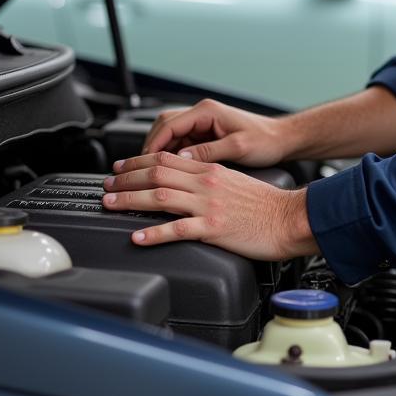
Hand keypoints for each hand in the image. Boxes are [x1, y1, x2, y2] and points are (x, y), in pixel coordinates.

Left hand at [103, 152, 316, 259]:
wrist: (289, 218)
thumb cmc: (267, 204)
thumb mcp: (235, 180)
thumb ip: (209, 179)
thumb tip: (185, 182)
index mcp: (211, 170)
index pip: (167, 159)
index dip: (138, 162)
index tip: (120, 168)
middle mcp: (206, 183)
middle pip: (157, 173)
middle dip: (126, 178)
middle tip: (106, 185)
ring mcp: (209, 205)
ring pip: (160, 196)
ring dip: (130, 199)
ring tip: (110, 204)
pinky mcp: (213, 228)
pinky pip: (177, 229)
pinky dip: (153, 233)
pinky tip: (137, 236)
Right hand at [142, 99, 286, 166]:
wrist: (282, 140)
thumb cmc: (265, 141)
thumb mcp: (238, 148)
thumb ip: (208, 152)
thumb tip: (180, 158)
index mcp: (208, 112)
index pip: (169, 124)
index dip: (153, 144)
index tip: (144, 163)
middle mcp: (203, 114)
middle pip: (164, 126)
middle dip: (151, 147)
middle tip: (142, 170)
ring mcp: (203, 124)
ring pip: (170, 135)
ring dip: (160, 153)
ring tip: (151, 174)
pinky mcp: (206, 135)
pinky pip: (181, 143)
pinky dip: (172, 156)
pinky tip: (169, 172)